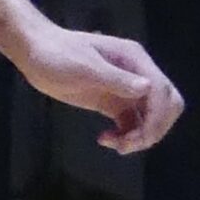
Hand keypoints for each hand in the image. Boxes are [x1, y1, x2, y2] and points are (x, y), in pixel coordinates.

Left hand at [16, 21, 184, 154]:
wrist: (34, 53)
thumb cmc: (57, 54)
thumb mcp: (85, 67)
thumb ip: (116, 78)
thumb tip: (147, 88)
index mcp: (135, 60)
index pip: (161, 89)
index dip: (158, 115)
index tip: (141, 136)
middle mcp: (136, 74)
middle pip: (165, 104)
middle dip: (154, 128)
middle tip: (129, 144)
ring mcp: (124, 89)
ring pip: (148, 118)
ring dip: (139, 135)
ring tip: (116, 146)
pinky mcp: (111, 102)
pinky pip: (130, 123)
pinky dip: (124, 135)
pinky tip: (105, 140)